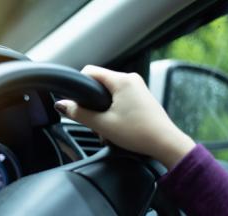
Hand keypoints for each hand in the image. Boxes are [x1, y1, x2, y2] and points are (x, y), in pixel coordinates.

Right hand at [54, 65, 194, 168]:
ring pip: (110, 94)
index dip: (79, 86)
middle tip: (95, 123)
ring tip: (107, 129)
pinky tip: (117, 128)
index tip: (76, 102)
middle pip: (99, 84)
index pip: (90, 71)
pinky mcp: (142, 98)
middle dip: (93, 104)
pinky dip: (114, 112)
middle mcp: (131, 79)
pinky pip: (120, 99)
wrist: (166, 144)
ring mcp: (138, 88)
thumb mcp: (102, 124)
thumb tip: (61, 105)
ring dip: (103, 111)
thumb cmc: (139, 133)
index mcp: (121, 80)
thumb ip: (79, 113)